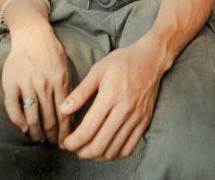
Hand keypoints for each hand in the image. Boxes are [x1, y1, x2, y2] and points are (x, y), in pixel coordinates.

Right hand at [1, 26, 71, 144]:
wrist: (32, 36)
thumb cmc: (51, 54)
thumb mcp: (65, 70)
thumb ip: (67, 91)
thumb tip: (70, 116)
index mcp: (60, 81)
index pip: (64, 113)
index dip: (64, 131)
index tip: (65, 142)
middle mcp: (44, 84)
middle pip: (48, 118)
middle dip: (52, 135)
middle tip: (52, 143)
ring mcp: (26, 84)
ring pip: (32, 115)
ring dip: (36, 132)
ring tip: (39, 139)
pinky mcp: (10, 83)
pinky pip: (12, 106)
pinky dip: (18, 120)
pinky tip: (23, 128)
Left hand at [59, 38, 165, 159]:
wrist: (151, 59)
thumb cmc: (122, 62)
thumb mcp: (97, 70)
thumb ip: (80, 92)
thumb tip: (63, 110)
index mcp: (110, 97)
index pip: (87, 130)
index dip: (72, 142)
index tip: (65, 143)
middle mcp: (124, 110)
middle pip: (99, 145)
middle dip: (82, 152)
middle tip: (73, 149)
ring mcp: (136, 118)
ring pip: (114, 150)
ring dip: (96, 156)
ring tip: (87, 150)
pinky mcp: (144, 122)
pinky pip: (129, 148)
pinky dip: (114, 154)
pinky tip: (105, 149)